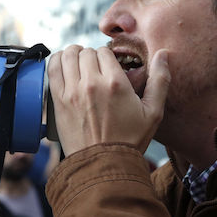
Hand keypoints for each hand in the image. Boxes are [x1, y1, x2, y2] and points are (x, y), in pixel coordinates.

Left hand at [48, 46, 169, 155]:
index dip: (106, 56)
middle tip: (93, 67)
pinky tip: (63, 65)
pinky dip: (56, 61)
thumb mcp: (153, 113)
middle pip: (86, 52)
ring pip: (68, 56)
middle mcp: (92, 84)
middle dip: (91, 56)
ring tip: (78, 62)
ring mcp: (72, 91)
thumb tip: (164, 54)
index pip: (104, 52)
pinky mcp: (58, 100)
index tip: (107, 66)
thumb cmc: (130, 140)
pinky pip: (53, 68)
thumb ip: (160, 80)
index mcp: (116, 83)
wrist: (103, 164)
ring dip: (73, 54)